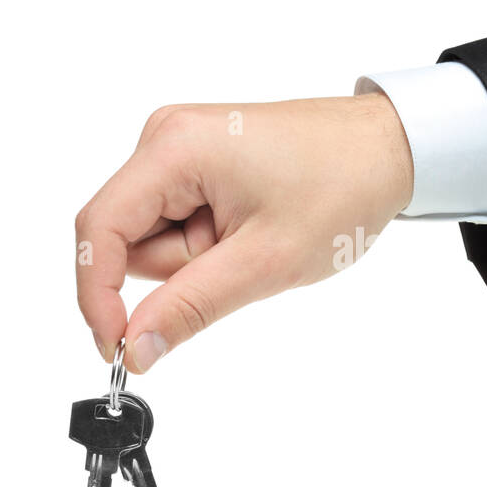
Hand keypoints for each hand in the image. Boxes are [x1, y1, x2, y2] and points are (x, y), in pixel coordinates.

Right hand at [75, 94, 412, 372]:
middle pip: (129, 237)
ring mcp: (181, 148)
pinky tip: (253, 229)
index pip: (100, 229)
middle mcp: (166, 137)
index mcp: (174, 148)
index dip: (97, 296)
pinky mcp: (197, 162)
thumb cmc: (341, 187)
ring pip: (156, 236)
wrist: (389, 149)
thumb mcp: (265, 262)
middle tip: (246, 260)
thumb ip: (190, 306)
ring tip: (259, 238)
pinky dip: (211, 243)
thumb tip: (134, 347)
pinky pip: (179, 222)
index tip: (117, 348)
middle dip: (182, 270)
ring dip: (201, 258)